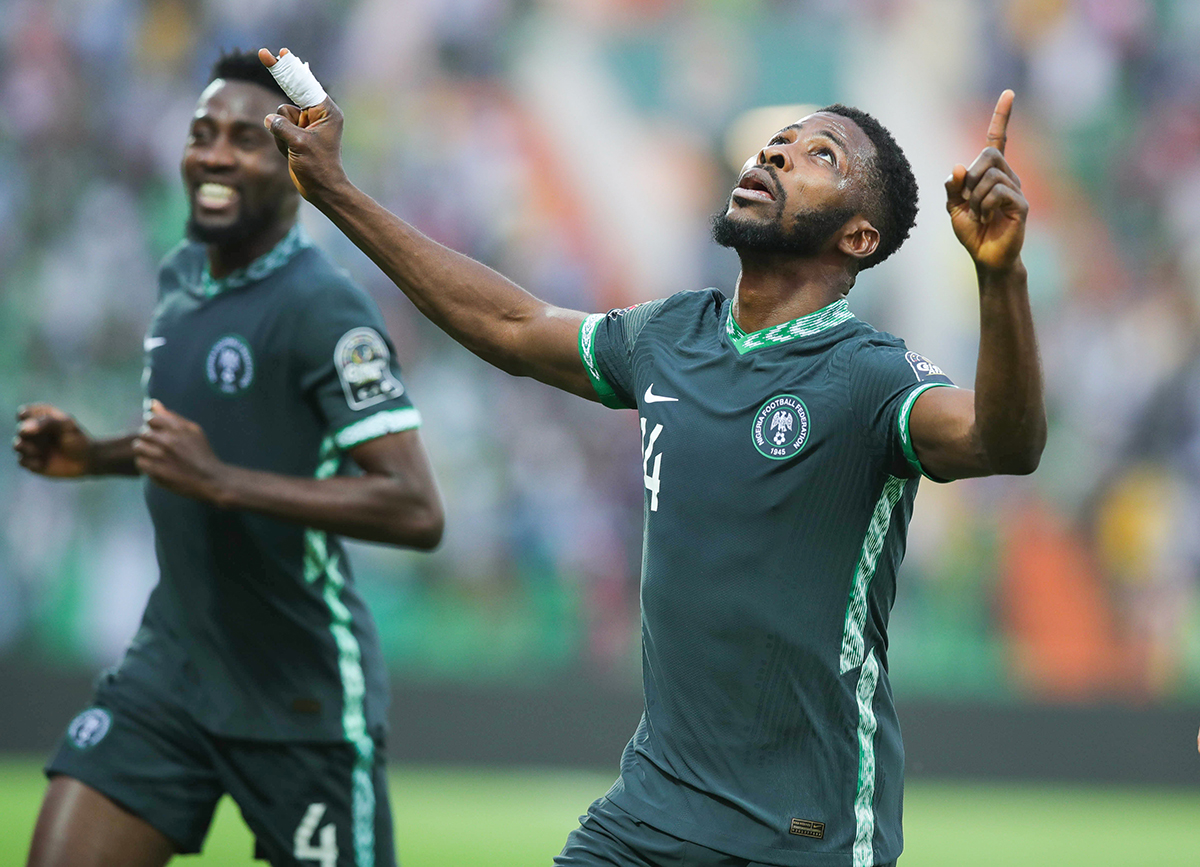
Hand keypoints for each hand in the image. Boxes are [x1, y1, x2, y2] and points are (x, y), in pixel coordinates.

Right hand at [13, 404, 93, 476]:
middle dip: (28, 434)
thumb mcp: (67, 425)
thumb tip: (24, 428)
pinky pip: (22, 461)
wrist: (86, 460)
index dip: (28, 418)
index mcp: (40, 417)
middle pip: (20, 430)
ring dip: (26, 448)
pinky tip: (41, 463)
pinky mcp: (32, 462)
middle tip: (43, 439)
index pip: (24, 412)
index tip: (42, 423)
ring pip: (18, 445)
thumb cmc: (77, 439)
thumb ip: (47, 422)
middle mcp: (32, 431)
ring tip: (38, 451)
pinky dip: (30, 462)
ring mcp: (31, 446)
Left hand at [133, 401, 228, 503]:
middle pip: (143, 432)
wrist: (211, 479)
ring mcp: (162, 456)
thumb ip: (171, 416)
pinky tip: (155, 466)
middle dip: (148, 439)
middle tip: (158, 447)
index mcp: (178, 428)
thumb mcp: (193, 430)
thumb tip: (152, 402)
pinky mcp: (157, 471)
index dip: (152, 425)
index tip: (159, 432)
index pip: (151, 418)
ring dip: (144, 451)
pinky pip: (140, 462)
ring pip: (138, 446)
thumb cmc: (202, 453)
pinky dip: (145, 464)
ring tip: (154, 456)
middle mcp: (169, 440)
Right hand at [258, 48, 346, 200]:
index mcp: (326, 112)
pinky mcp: (297, 133)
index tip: (279, 53)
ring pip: (280, 113)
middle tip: (264, 53)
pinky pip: (278, 127)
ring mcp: (306, 124)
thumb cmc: (318, 168)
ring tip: (294, 149)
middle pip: (292, 90)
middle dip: (280, 76)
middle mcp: (317, 114)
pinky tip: (290, 153)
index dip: (289, 68)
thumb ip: (282, 127)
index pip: (304, 85)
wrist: (322, 190)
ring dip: (281, 131)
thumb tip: (269, 118)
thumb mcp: (299, 145)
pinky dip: (279, 139)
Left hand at [945, 90, 1026, 271]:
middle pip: (988, 154)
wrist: (986, 257)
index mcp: (991, 174)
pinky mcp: (1020, 204)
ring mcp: (1016, 189)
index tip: (1009, 93)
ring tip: (978, 215)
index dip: (1002, 117)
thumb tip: (958, 166)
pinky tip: (985, 218)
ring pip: (989, 176)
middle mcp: (1007, 176)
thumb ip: (953, 187)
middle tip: (968, 200)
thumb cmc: (972, 231)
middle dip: (970, 177)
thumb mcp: (954, 207)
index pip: (998, 139)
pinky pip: (998, 191)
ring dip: (975, 198)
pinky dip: (984, 205)